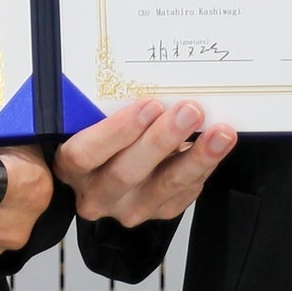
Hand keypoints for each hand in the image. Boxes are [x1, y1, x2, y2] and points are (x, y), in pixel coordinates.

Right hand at [53, 98, 235, 227]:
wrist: (106, 169)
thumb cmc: (97, 133)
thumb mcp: (86, 118)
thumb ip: (101, 106)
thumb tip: (139, 77)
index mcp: (72, 167)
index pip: (86, 154)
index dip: (117, 131)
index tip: (149, 105)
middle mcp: (97, 194)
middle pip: (127, 172)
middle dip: (162, 140)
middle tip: (190, 112)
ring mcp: (129, 208)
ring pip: (164, 187)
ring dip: (196, 158)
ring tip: (220, 133)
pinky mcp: (158, 213)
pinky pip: (184, 194)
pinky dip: (203, 168)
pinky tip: (216, 148)